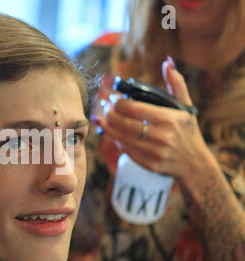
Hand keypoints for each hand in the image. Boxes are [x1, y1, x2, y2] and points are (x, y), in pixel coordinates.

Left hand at [95, 57, 216, 180]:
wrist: (194, 163)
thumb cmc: (187, 131)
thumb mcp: (185, 106)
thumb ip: (176, 84)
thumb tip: (167, 62)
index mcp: (168, 119)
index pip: (132, 108)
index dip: (117, 102)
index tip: (113, 98)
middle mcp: (161, 136)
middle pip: (122, 122)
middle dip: (109, 113)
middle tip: (105, 107)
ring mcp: (154, 152)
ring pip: (120, 137)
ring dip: (107, 127)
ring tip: (101, 119)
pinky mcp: (148, 164)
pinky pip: (125, 150)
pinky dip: (116, 140)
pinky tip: (112, 133)